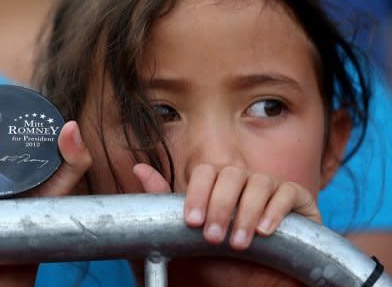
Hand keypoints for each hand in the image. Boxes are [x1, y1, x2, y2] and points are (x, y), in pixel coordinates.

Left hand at [133, 163, 318, 285]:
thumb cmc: (220, 269)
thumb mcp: (183, 240)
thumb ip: (162, 204)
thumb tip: (139, 169)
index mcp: (218, 189)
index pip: (207, 171)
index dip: (197, 192)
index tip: (190, 223)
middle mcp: (245, 185)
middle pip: (231, 173)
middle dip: (219, 205)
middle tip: (212, 239)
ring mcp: (272, 191)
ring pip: (259, 181)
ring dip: (245, 212)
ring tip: (238, 244)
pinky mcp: (300, 204)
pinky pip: (289, 193)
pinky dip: (275, 210)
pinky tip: (265, 232)